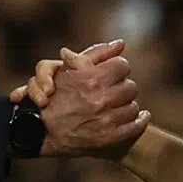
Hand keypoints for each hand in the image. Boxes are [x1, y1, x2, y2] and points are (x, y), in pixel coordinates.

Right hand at [19, 40, 149, 158]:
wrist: (43, 129)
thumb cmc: (55, 95)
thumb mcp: (69, 68)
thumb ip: (96, 54)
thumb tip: (120, 44)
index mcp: (92, 79)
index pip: (122, 66)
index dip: (117, 68)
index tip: (114, 73)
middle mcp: (100, 99)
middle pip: (131, 86)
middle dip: (122, 87)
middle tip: (115, 90)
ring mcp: (105, 120)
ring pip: (133, 106)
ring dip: (127, 104)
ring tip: (118, 104)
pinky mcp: (108, 137)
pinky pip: (135, 126)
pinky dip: (139, 121)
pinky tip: (139, 117)